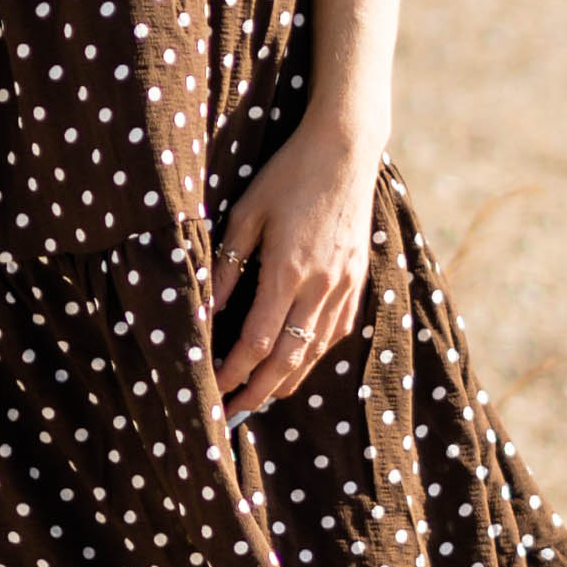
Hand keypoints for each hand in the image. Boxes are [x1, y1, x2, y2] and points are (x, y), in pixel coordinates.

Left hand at [211, 119, 379, 432]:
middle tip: (235, 415)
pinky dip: (314, 353)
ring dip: (288, 379)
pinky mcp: (357, 279)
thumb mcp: (246, 213)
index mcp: (288, 270)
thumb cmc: (288, 176)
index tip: (215, 389)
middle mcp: (321, 285)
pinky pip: (336, 330)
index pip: (258, 340)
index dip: (235, 371)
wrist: (345, 150)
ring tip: (263, 399)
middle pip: (289, 358)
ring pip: (316, 349)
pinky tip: (299, 362)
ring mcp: (344, 284)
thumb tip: (208, 311)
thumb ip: (227, 265)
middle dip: (259, 391)